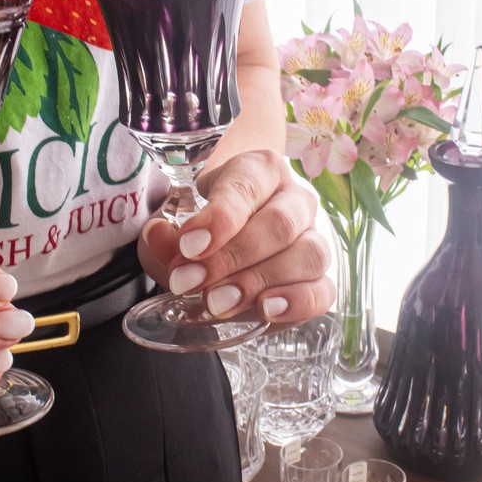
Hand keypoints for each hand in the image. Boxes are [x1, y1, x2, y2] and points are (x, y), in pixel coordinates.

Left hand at [137, 150, 333, 324]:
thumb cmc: (203, 228)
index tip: (189, 246)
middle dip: (230, 258)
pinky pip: (324, 290)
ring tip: (216, 303)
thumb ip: (165, 237)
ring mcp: (314, 238)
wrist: (229, 242)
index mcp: (260, 171)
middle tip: (189, 282)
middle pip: (278, 224)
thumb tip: (157, 235)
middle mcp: (295, 200)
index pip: (247, 185)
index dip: (220, 217)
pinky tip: (266, 310)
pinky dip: (297, 302)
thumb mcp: (177, 227)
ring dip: (258, 282)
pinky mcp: (321, 280)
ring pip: (307, 255)